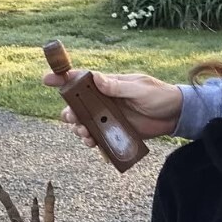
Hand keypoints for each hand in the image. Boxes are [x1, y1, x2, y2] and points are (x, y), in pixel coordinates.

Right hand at [44, 70, 182, 146]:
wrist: (175, 115)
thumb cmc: (159, 95)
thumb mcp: (140, 89)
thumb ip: (118, 86)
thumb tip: (97, 78)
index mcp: (108, 84)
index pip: (82, 79)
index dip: (63, 78)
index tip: (46, 79)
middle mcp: (105, 100)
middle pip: (78, 105)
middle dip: (70, 112)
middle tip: (72, 118)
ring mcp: (109, 116)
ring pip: (84, 123)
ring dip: (79, 128)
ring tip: (84, 133)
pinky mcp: (115, 131)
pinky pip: (97, 137)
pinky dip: (91, 141)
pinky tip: (92, 143)